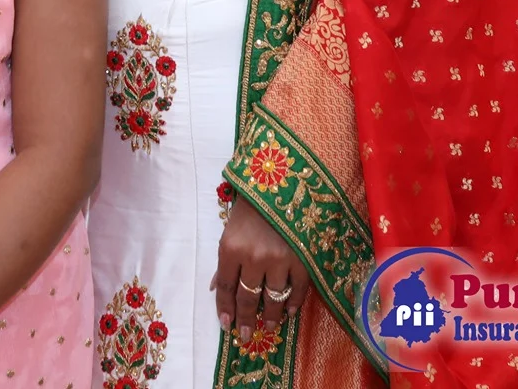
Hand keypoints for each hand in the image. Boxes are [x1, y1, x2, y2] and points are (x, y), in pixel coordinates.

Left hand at [213, 198, 312, 337]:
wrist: (283, 182)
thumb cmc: (252, 206)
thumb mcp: (230, 229)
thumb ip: (225, 260)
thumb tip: (215, 289)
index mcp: (230, 248)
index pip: (225, 287)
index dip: (225, 309)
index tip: (226, 325)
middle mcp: (253, 257)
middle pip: (247, 298)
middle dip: (246, 319)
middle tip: (246, 334)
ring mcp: (279, 259)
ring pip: (273, 298)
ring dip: (271, 316)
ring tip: (270, 326)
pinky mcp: (302, 258)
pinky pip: (298, 289)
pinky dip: (295, 303)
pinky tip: (291, 312)